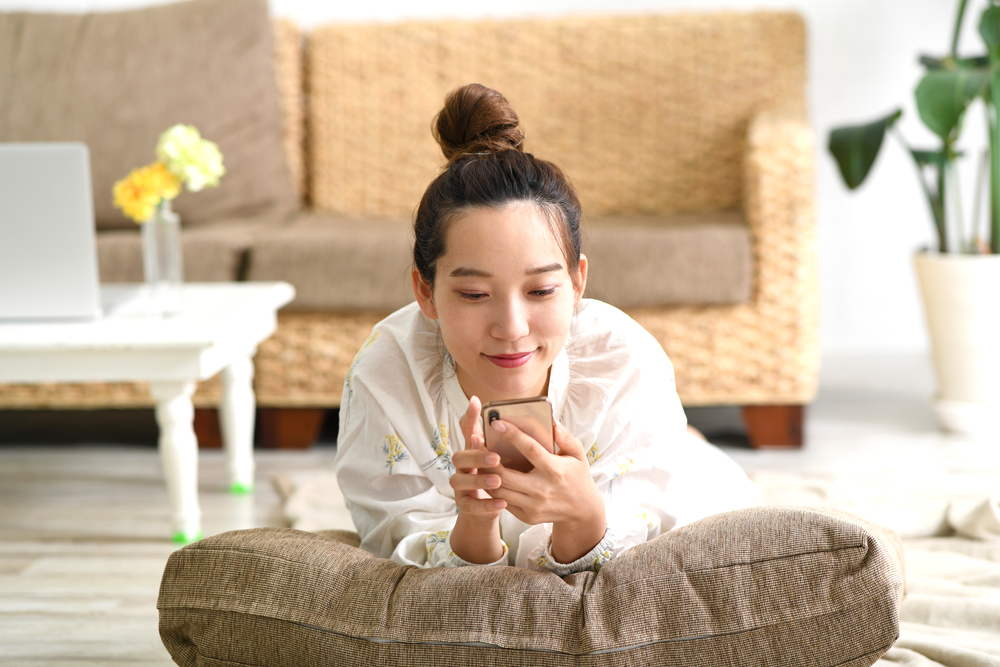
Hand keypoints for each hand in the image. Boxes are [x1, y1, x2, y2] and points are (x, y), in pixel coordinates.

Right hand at [449, 396, 506, 518]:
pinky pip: (469, 505)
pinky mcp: (464, 504)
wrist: (490, 506)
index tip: (477, 403)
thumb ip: (512, 438)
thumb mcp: (507, 455)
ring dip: (477, 480)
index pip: (467, 429)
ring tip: (498, 480)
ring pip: (458, 481)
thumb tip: (527, 417)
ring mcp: (460, 485)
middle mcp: (462, 466)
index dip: (470, 417)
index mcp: (473, 449)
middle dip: (475, 456)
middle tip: (496, 457)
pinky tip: (501, 503)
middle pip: (458, 457)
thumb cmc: (501, 474)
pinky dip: (484, 505)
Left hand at [489, 418, 605, 562]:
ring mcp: (533, 505)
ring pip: (499, 490)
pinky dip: (493, 488)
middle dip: (486, 458)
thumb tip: (552, 421)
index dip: (512, 435)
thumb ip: (565, 437)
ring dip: (485, 474)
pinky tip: (487, 475)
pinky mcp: (527, 516)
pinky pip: (503, 502)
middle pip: (505, 475)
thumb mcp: (578, 454)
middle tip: (475, 441)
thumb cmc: (577, 476)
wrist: (582, 511)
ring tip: (477, 458)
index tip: (496, 422)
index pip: (530, 450)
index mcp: (554, 470)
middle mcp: (542, 489)